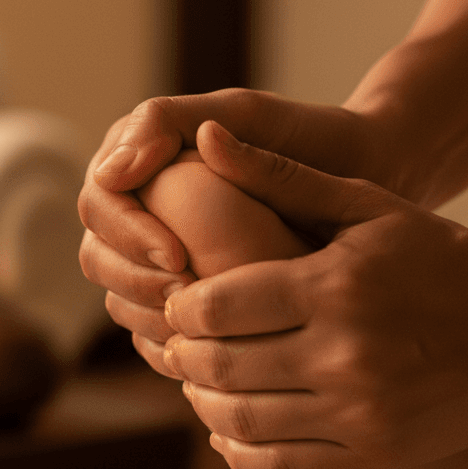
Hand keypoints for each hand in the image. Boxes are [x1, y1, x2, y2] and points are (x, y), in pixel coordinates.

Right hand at [77, 89, 382, 350]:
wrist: (369, 177)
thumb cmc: (307, 138)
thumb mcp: (243, 115)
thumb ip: (166, 123)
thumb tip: (108, 172)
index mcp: (138, 159)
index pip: (99, 203)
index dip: (126, 234)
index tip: (177, 256)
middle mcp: (139, 210)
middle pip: (98, 256)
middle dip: (135, 282)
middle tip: (185, 300)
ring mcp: (156, 259)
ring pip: (118, 300)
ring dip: (150, 318)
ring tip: (199, 331)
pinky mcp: (182, 300)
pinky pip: (151, 334)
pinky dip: (170, 345)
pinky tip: (208, 353)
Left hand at [160, 125, 467, 468]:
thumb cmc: (435, 254)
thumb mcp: (365, 204)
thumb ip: (280, 176)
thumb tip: (205, 138)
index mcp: (334, 285)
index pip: (215, 306)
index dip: (180, 308)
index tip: (180, 305)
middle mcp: (345, 354)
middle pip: (220, 366)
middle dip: (184, 356)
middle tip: (180, 347)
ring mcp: (361, 412)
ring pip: (242, 421)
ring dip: (204, 404)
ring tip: (201, 384)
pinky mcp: (375, 454)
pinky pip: (280, 468)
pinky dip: (239, 452)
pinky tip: (229, 431)